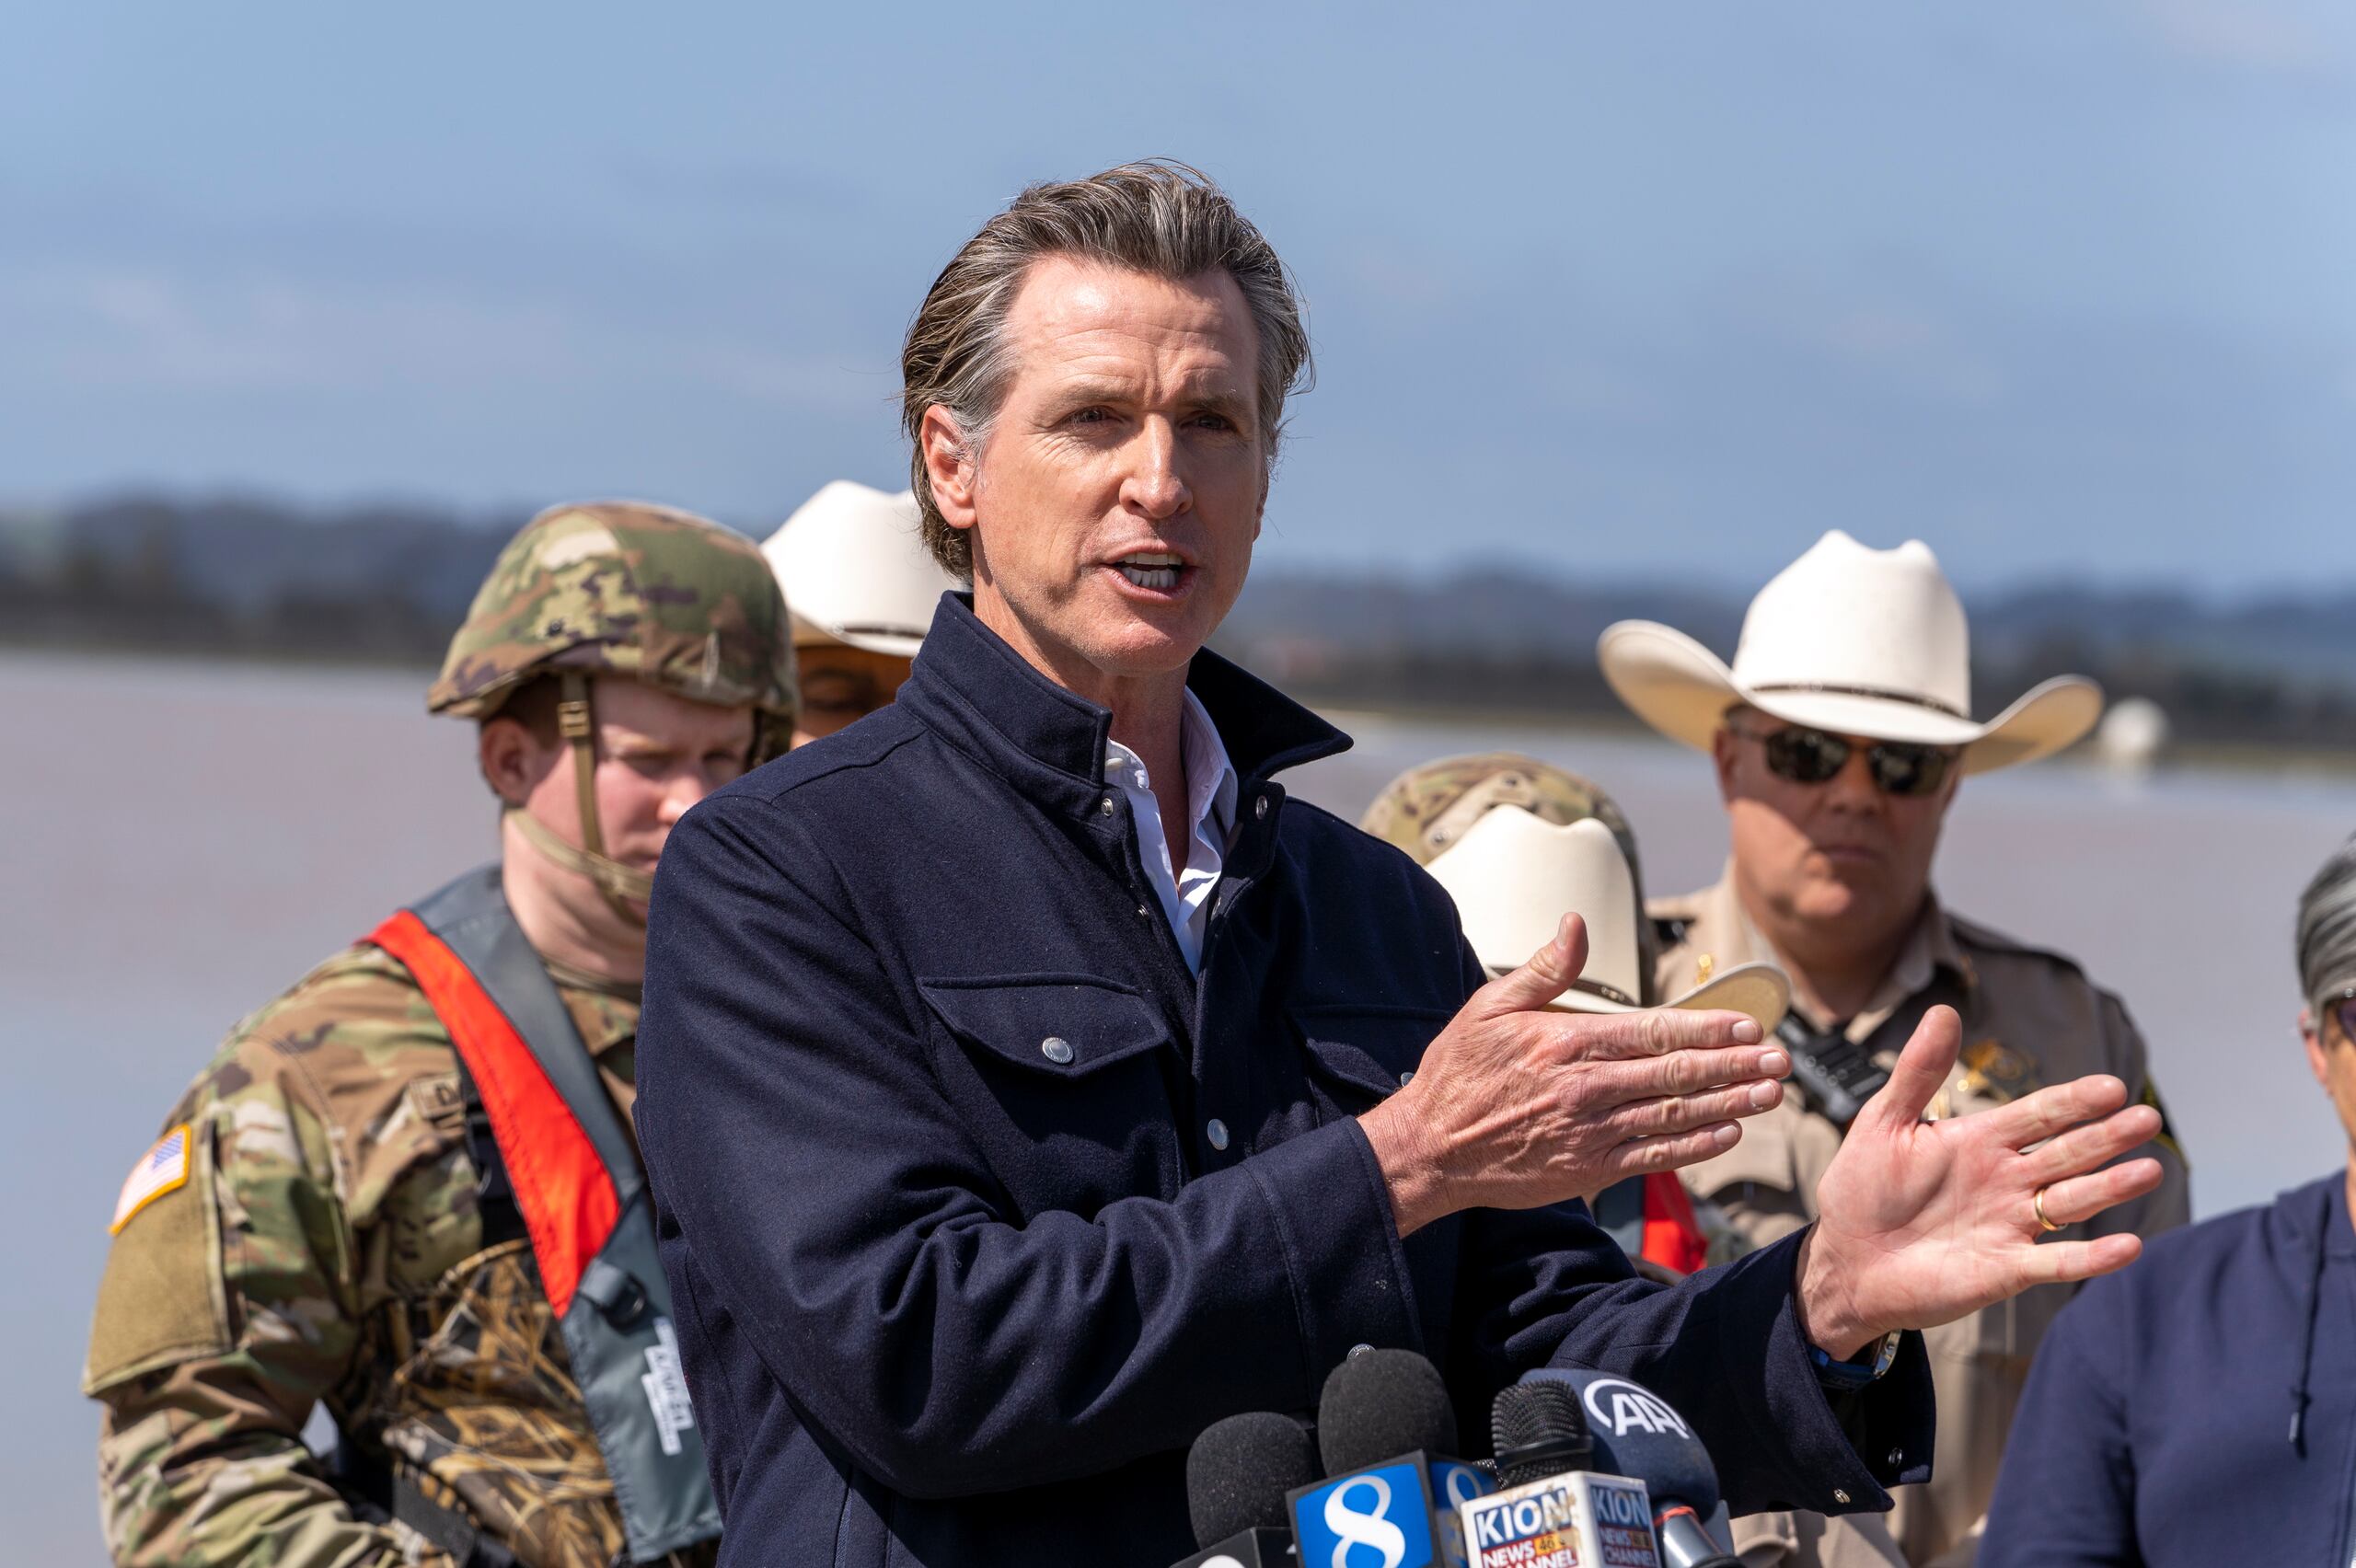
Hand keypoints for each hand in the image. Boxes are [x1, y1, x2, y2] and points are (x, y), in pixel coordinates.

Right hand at [1360, 914, 1789, 1235]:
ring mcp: (1592, 1132)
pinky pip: (1655, 1156)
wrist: (1432, 1147)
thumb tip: (1576, 924)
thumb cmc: (1460, 1072)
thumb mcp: (1490, 1005)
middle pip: (1678, 1073)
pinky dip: (1696, 1146)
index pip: (1654, 1030)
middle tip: (1780, 1059)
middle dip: (1735, 1065)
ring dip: (1730, 1104)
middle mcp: (1587, 1088)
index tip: (1748, 1024)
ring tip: (1770, 1094)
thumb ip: (1545, 968)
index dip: (1707, 1028)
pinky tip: (1728, 1134)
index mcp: (1568, 1042)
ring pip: (1676, 1115)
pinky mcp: (1589, 1169)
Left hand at [1795, 1004, 2163, 1358]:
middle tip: (2147, 1119)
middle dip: (2107, 1137)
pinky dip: (2091, 1257)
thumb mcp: (1883, 1122)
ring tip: (2150, 1170)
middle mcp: (2006, 1180)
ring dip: (2111, 1188)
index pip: (2039, 1115)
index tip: (2112, 1088)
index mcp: (1981, 1141)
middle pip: (2068, 1153)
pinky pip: (2056, 1262)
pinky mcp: (2005, 1269)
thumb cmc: (1862, 1188)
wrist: (1845, 1259)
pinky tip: (2127, 1246)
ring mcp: (2010, 1225)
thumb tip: (1942, 1011)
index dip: (2074, 1102)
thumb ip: (1917, 1072)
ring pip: (2072, 1201)